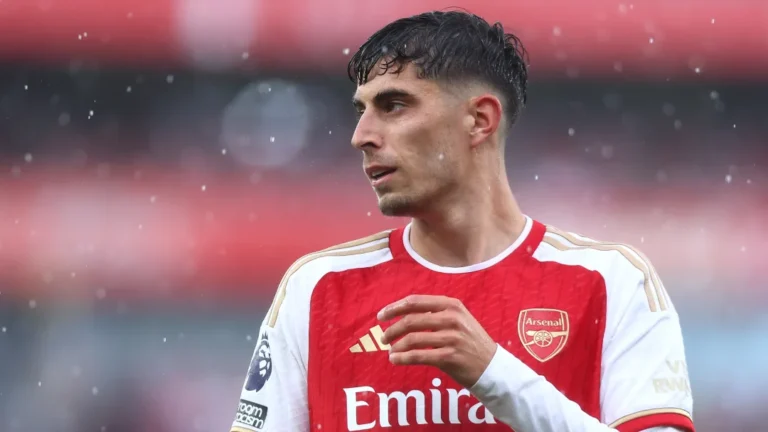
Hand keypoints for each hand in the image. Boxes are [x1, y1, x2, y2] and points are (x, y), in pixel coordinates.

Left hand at [377, 294, 497, 388]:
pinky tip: (395, 360)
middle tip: (383, 337)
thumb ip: (434, 313)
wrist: (492, 366)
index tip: (381, 316)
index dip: (394, 308)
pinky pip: (418, 356)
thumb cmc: (470, 342)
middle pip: (411, 320)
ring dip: (396, 345)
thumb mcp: (458, 319)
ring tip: (390, 351)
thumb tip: (400, 314)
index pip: (415, 302)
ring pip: (412, 339)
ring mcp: (452, 338)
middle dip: (392, 329)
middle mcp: (452, 318)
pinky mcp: (450, 357)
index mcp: (451, 305)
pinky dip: (402, 358)